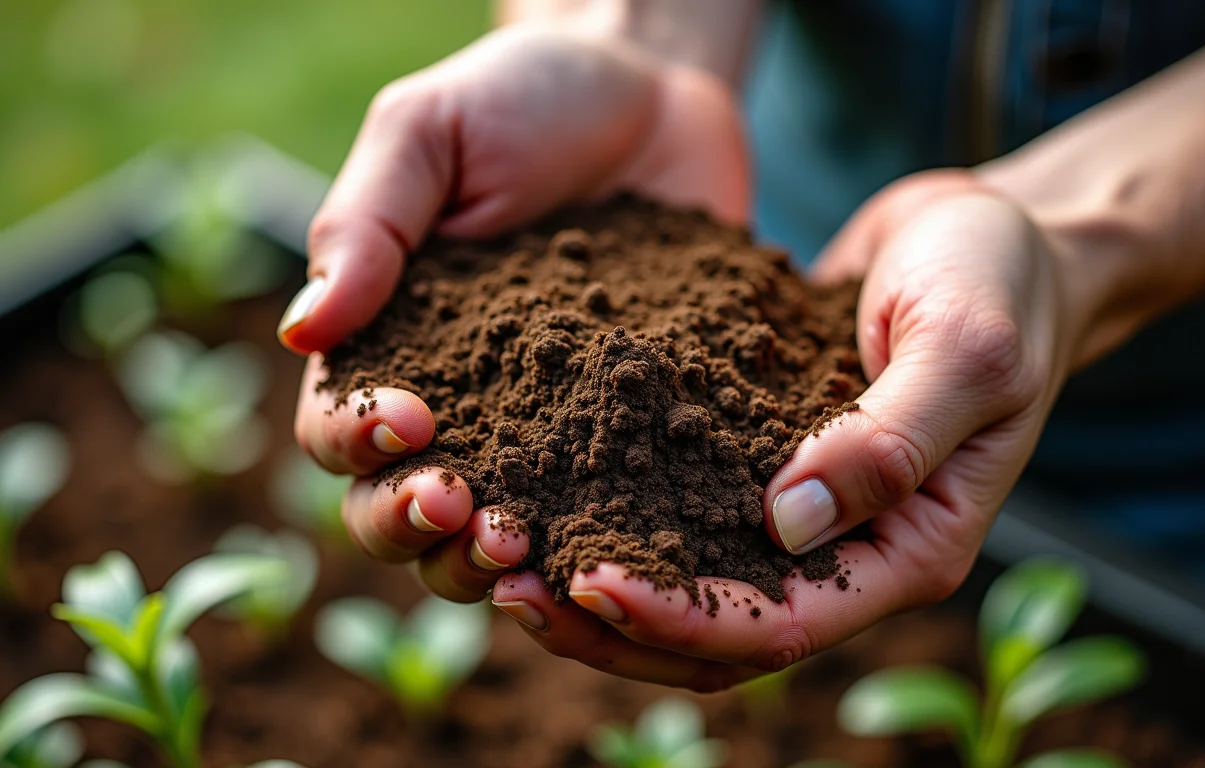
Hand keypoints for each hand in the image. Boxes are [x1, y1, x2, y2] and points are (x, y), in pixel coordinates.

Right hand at [280, 26, 747, 600]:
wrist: (652, 95)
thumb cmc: (522, 101)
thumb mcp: (429, 133)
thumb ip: (366, 225)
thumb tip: (299, 330)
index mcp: (389, 346)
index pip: (340, 428)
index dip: (361, 444)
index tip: (414, 422)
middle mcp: (458, 407)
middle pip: (403, 510)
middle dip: (423, 529)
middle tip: (477, 521)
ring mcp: (546, 432)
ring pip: (491, 541)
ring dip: (498, 566)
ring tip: (536, 555)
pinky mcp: (630, 436)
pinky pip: (607, 512)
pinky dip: (601, 547)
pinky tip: (622, 553)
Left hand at [494, 170, 1086, 689]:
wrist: (993, 232)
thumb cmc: (1002, 284)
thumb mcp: (966, 349)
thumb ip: (889, 441)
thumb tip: (789, 523)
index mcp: (911, 547)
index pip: (783, 623)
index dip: (681, 617)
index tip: (586, 579)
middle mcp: (853, 547)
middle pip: (720, 630)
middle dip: (615, 622)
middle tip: (509, 584)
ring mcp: (808, 507)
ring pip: (693, 580)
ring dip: (605, 580)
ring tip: (506, 548)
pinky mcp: (768, 456)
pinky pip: (689, 505)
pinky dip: (623, 507)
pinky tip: (551, 478)